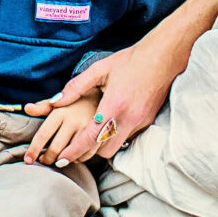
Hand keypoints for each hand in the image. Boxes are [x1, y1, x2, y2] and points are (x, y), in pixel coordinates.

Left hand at [23, 92, 100, 167]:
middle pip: (56, 149)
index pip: (43, 134)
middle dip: (48, 159)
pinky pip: (88, 155)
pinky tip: (75, 154)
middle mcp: (75, 120)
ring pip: (72, 155)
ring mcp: (89, 129)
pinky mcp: (102, 135)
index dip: (34, 149)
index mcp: (61, 111)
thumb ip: (44, 106)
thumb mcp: (61, 98)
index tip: (27, 160)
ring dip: (63, 160)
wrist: (108, 92)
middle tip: (44, 160)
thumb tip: (27, 108)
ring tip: (58, 158)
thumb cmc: (80, 98)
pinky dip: (80, 158)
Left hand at [26, 38, 184, 161]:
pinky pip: (128, 137)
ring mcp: (140, 122)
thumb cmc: (130, 61)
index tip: (63, 159)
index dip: (74, 151)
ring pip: (117, 147)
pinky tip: (111, 123)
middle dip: (89, 152)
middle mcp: (128, 118)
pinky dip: (117, 135)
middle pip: (104, 151)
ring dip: (103, 145)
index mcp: (114, 105)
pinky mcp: (147, 122)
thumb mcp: (99, 69)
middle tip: (75, 147)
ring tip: (92, 135)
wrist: (162, 58)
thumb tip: (55, 101)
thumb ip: (76, 87)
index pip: (91, 138)